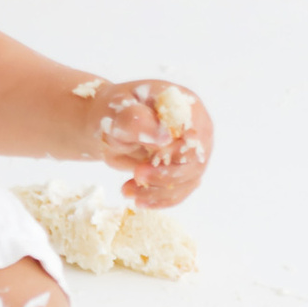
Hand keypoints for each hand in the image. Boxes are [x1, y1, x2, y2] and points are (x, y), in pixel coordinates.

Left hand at [75, 76, 211, 207]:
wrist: (110, 125)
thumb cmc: (115, 111)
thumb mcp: (118, 112)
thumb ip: (137, 121)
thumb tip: (165, 137)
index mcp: (187, 106)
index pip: (194, 134)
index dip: (176, 152)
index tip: (149, 161)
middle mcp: (197, 129)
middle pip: (195, 161)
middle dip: (165, 175)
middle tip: (136, 175)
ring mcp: (193, 152)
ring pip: (187, 181)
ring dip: (158, 191)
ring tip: (128, 190)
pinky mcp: (185, 172)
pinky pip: (180, 191)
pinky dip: (160, 199)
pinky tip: (139, 200)